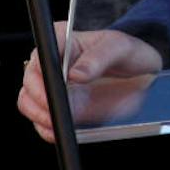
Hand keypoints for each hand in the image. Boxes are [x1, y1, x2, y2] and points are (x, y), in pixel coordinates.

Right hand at [16, 21, 162, 142]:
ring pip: (29, 102)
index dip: (43, 73)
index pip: (41, 54)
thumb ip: (99, 57)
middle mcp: (51, 62)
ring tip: (60, 121)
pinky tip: (60, 129)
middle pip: (30, 81)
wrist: (140, 74)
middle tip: (57, 111)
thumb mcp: (120, 48)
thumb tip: (76, 74)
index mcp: (62, 40)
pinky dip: (47, 128)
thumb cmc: (127, 54)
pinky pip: (41, 120)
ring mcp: (51, 86)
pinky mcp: (56, 107)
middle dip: (40, 99)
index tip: (53, 90)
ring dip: (41, 115)